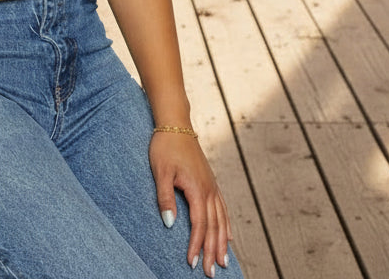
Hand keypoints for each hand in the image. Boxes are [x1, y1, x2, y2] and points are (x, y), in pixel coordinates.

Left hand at [150, 132, 230, 276]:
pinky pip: (222, 209)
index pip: (199, 224)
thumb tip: (169, 224)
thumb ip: (165, 198)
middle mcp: (209, 190)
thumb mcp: (160, 172)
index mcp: (198, 189)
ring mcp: (212, 186)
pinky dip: (226, 225)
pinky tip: (228, 237)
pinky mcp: (211, 183)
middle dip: (212, 251)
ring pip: (221, 220)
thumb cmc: (165, 147)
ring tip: (223, 262)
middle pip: (214, 227)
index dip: (196, 245)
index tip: (192, 263)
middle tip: (212, 273)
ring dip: (222, 243)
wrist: (176, 124)